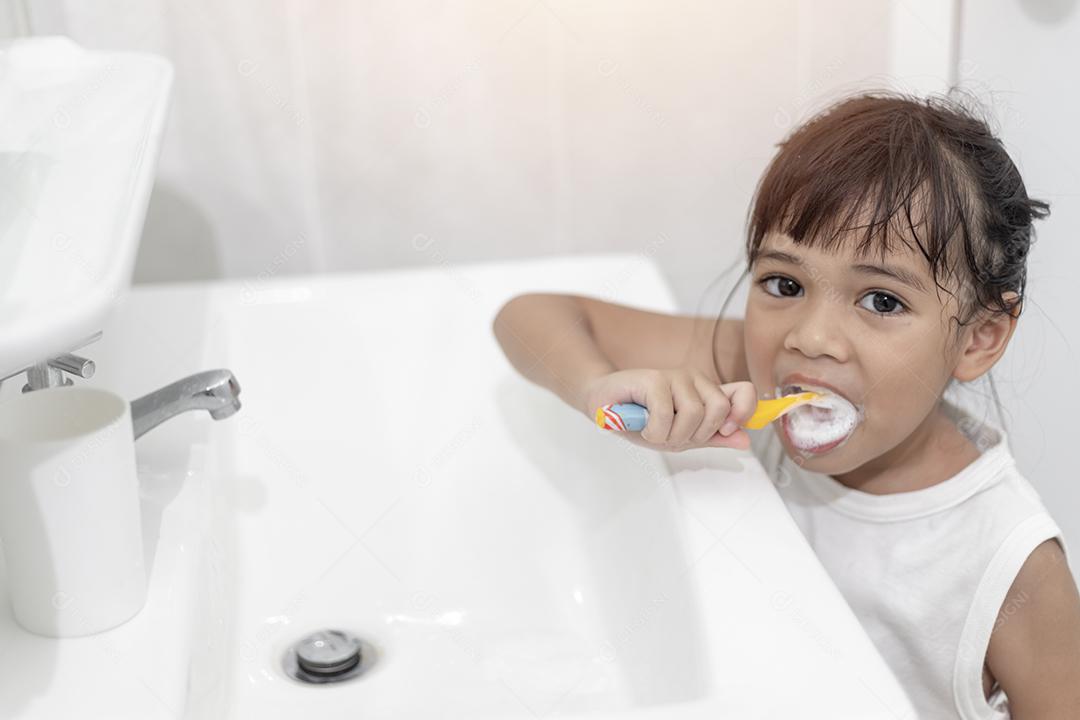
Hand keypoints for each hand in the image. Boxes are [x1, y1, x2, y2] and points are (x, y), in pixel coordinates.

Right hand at [582, 368, 756, 451]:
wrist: (604, 407)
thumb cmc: (641, 420)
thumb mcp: (681, 437)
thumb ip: (713, 437)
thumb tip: (745, 440)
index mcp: (706, 392)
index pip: (744, 392)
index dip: (744, 411)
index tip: (728, 429)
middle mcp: (695, 380)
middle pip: (719, 409)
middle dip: (695, 434)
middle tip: (671, 434)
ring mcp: (675, 376)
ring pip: (694, 413)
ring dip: (671, 434)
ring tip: (654, 430)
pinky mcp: (654, 378)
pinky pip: (666, 414)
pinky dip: (654, 431)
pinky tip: (643, 426)